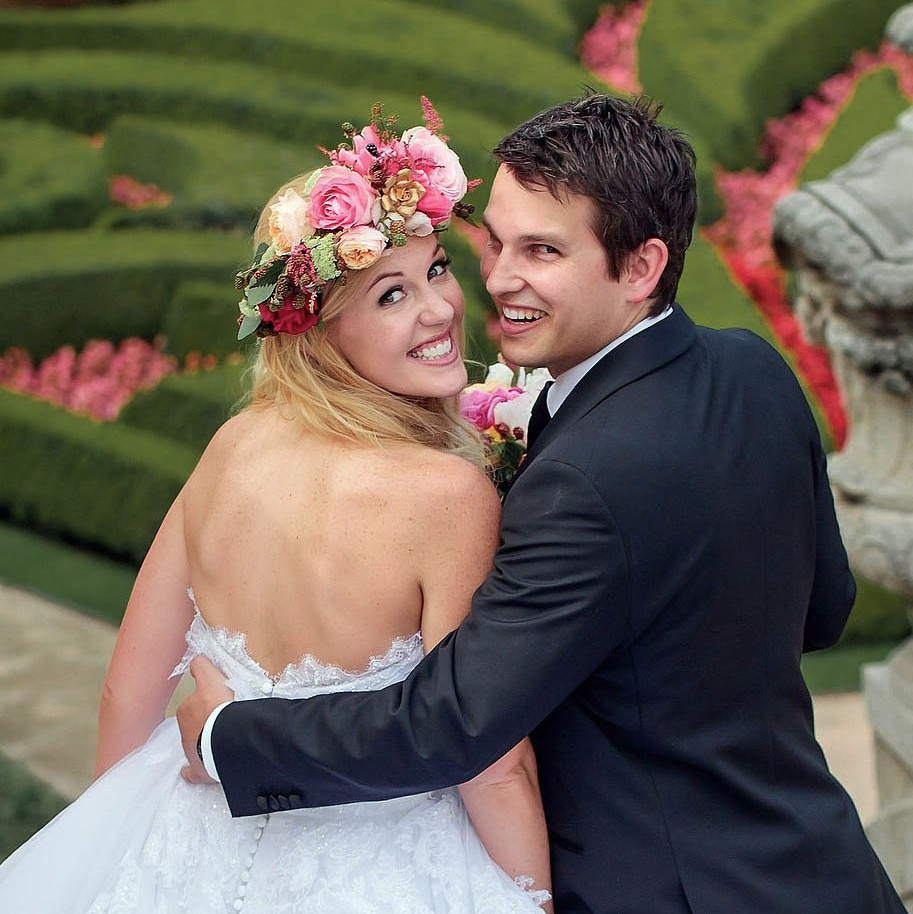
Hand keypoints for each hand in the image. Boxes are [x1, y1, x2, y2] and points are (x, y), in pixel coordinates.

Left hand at [176, 656, 232, 784]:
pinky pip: (192, 771)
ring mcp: (191, 752)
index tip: (212, 702)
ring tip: (224, 740)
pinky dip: (191, 772)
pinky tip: (193, 771)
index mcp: (187, 710)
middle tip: (224, 720)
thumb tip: (196, 658)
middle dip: (205, 721)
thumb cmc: (220, 708)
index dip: (205, 700)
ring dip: (205, 742)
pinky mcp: (198, 770)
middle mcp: (185, 731)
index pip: (194, 702)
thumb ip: (202, 667)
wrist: (226, 738)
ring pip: (196, 744)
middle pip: (195, 723)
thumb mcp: (211, 679)